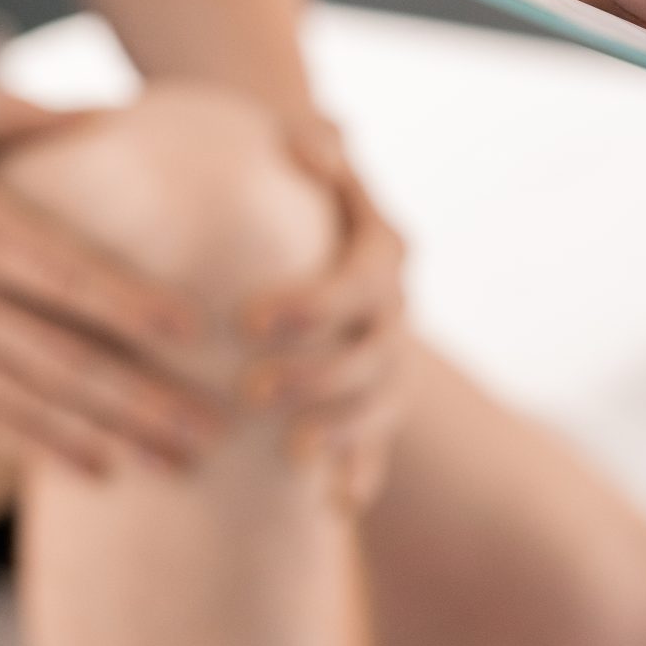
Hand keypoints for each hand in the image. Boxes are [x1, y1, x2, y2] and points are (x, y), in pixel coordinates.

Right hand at [0, 82, 223, 477]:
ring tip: (183, 463)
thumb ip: (16, 111)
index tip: (197, 332)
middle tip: (220, 425)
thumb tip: (112, 105)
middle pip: (63, 356)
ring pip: (37, 403)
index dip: (130, 307)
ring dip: (115, 436)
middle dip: (145, 397)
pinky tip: (103, 471)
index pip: (62, 272)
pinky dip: (49, 448)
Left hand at [242, 118, 411, 510]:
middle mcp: (395, 307)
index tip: (250, 318)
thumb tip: (314, 142)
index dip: (314, 303)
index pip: (362, 278)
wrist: (302, 229)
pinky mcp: (373, 403)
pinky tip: (335, 505)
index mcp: (383, 248)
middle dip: (321, 376)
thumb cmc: (288, 184)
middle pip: (376, 350)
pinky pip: (378, 448)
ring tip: (294, 454)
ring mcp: (389, 359)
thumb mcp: (303, 151)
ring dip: (345, 432)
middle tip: (254, 390)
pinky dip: (360, 476)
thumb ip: (313, 140)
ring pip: (384, 405)